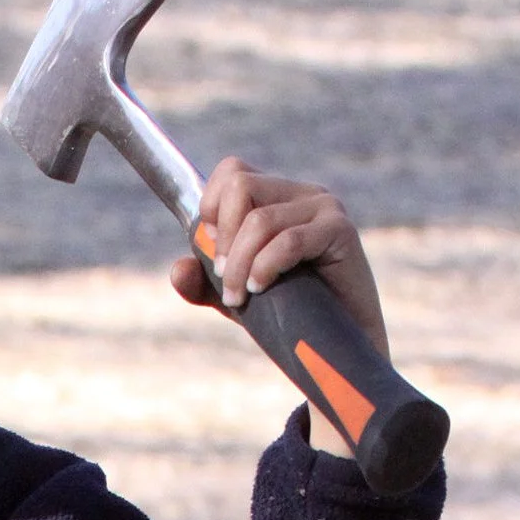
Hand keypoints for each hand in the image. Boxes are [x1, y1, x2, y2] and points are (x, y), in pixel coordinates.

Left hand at [170, 158, 388, 457]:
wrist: (331, 347)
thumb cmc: (285, 314)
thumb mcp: (232, 295)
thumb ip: (201, 281)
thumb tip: (179, 269)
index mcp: (276, 196)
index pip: (232, 171)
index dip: (210, 209)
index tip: (214, 253)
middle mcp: (301, 193)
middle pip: (239, 187)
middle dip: (222, 240)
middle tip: (225, 281)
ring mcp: (324, 208)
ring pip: (259, 220)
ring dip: (238, 265)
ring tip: (240, 297)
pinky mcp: (340, 230)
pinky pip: (288, 240)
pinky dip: (264, 267)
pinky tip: (260, 289)